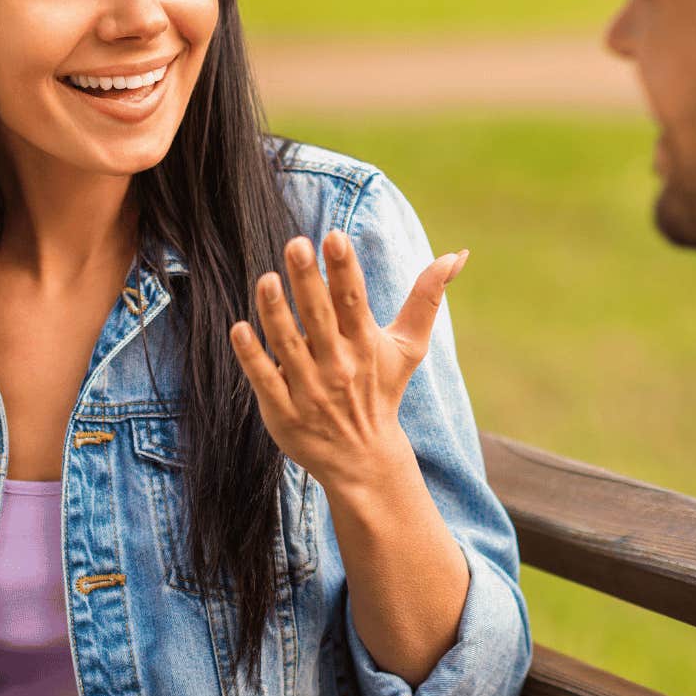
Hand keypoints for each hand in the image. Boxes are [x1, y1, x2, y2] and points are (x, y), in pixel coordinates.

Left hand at [229, 231, 466, 495]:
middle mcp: (338, 365)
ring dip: (275, 312)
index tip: (334, 236)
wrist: (363, 459)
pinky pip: (264, 379)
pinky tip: (239, 329)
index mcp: (364, 344)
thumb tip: (456, 254)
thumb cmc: (382, 391)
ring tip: (267, 279)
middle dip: (308, 280)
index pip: (354, 300)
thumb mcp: (409, 347)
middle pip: (320, 317)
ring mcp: (309, 389)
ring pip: (288, 345)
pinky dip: (252, 356)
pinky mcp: (283, 411)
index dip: (344, 268)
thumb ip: (426, 298)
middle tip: (295, 244)